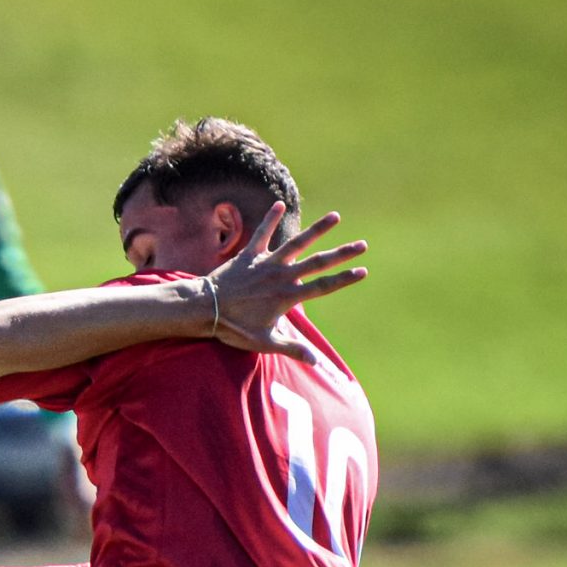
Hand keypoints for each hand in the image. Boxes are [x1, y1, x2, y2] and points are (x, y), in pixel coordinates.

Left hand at [204, 205, 366, 362]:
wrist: (204, 310)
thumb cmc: (233, 328)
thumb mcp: (264, 342)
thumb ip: (292, 348)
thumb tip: (316, 362)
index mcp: (288, 296)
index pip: (323, 287)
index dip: (344, 279)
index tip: (362, 271)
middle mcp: (281, 276)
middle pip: (318, 262)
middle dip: (342, 253)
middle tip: (362, 244)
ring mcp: (266, 263)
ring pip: (297, 243)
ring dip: (317, 229)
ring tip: (335, 216)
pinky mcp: (249, 255)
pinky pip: (261, 233)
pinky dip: (270, 218)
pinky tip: (279, 203)